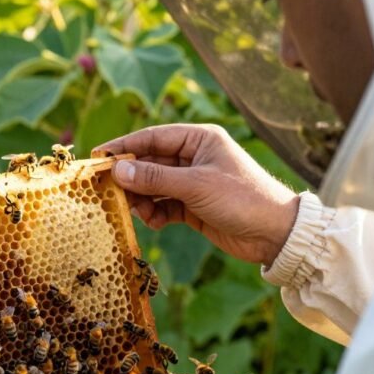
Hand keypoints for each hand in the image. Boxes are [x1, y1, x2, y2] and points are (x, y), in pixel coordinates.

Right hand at [94, 124, 299, 265]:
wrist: (276, 235)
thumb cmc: (242, 199)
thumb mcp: (196, 185)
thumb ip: (154, 178)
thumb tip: (117, 170)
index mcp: (199, 139)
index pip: (152, 137)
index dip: (124, 147)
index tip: (98, 158)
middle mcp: (193, 157)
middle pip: (149, 163)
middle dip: (130, 178)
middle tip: (108, 191)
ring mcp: (192, 182)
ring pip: (153, 186)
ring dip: (142, 199)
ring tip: (136, 212)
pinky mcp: (192, 206)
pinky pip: (163, 205)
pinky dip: (155, 213)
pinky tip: (154, 223)